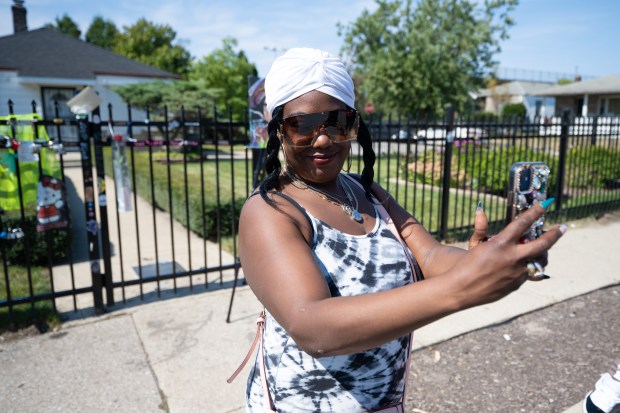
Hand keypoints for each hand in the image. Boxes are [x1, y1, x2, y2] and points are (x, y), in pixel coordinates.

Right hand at [448, 202, 565, 308]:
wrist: (461, 290)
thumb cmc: (466, 265)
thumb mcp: (474, 245)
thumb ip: (481, 228)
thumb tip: (480, 209)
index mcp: (501, 244)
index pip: (523, 223)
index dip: (536, 212)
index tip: (545, 204)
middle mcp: (512, 257)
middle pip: (542, 244)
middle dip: (554, 234)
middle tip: (562, 228)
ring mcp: (517, 273)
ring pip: (540, 261)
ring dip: (543, 254)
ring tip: (543, 249)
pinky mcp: (516, 285)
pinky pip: (528, 274)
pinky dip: (527, 267)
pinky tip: (522, 265)